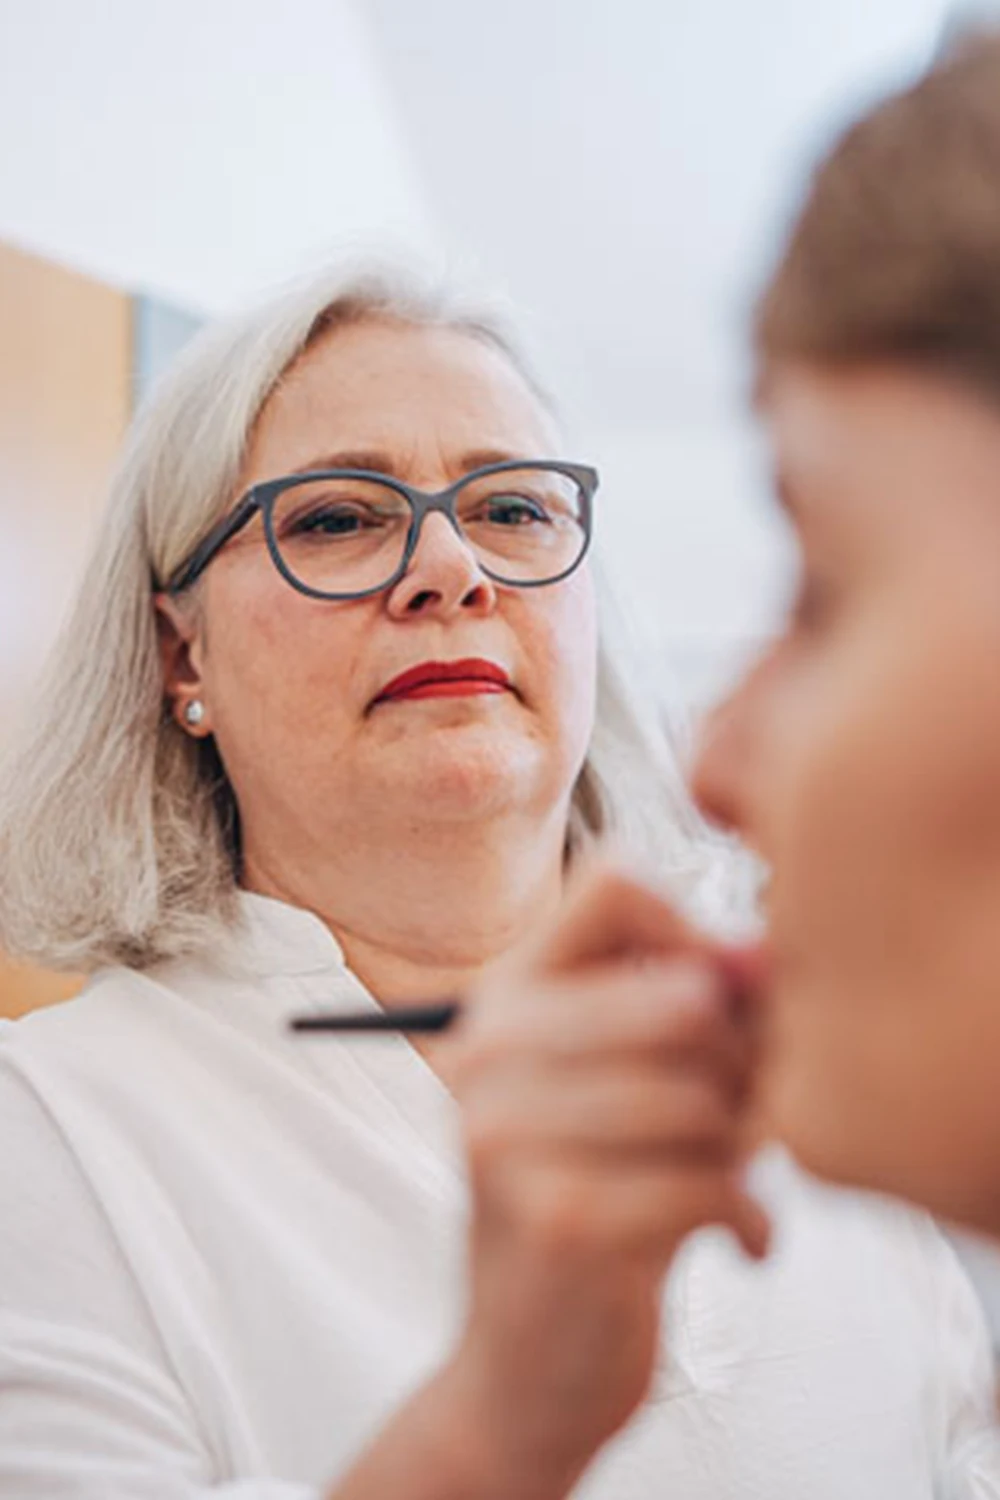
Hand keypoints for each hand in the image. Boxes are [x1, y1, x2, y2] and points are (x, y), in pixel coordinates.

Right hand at [440, 866, 768, 1497]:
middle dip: (745, 1059)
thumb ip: (683, 1007)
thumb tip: (764, 956)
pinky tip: (741, 1237)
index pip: (615, 884)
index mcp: (501, 998)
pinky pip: (709, 1180)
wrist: (524, 1364)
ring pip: (702, 1094)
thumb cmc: (593, 1201)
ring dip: (748, 1144)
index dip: (695, 931)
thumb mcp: (618, 1088)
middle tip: (748, 1113)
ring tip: (736, 1174)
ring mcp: (510, 1137)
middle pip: (681, 995)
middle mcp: (486, 1052)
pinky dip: (750, 1215)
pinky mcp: (558, 1221)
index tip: (720, 1001)